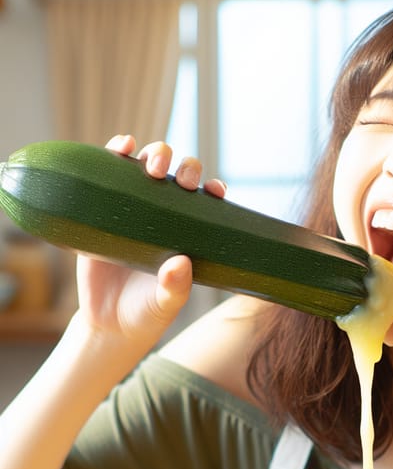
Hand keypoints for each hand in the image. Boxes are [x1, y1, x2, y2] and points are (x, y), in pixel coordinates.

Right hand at [74, 135, 225, 347]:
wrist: (109, 322)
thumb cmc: (148, 311)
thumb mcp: (166, 303)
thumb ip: (176, 287)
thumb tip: (180, 263)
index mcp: (190, 231)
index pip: (208, 201)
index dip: (214, 189)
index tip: (214, 190)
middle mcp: (165, 214)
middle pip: (181, 176)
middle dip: (187, 168)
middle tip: (182, 181)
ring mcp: (134, 208)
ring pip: (148, 166)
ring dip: (155, 154)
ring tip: (152, 165)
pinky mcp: (102, 208)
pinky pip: (109, 173)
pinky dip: (116, 153)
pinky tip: (121, 146)